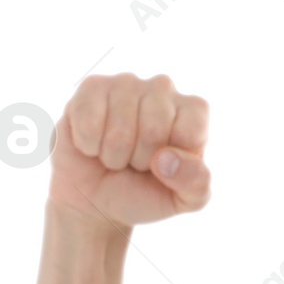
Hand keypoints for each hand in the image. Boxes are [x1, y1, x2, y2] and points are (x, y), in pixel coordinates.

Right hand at [49, 72, 210, 230]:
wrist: (97, 199)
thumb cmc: (145, 193)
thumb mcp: (183, 200)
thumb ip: (196, 184)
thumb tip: (167, 158)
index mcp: (193, 111)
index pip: (191, 130)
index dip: (174, 160)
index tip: (164, 166)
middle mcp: (163, 88)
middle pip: (154, 128)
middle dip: (140, 159)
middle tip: (135, 162)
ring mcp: (127, 83)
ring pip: (120, 128)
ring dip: (113, 155)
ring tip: (115, 154)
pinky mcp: (91, 86)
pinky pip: (89, 121)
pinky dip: (88, 145)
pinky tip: (91, 143)